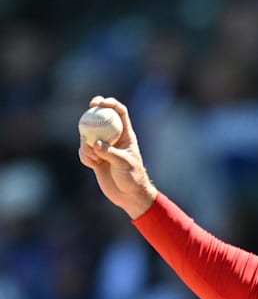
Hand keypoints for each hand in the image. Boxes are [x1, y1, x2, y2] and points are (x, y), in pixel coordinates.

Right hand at [77, 96, 156, 218]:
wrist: (129, 195)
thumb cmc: (133, 178)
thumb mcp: (124, 164)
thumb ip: (110, 152)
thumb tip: (95, 143)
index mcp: (126, 135)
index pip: (119, 113)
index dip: (110, 104)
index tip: (100, 102)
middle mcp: (114, 139)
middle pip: (101, 119)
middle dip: (92, 111)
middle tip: (88, 108)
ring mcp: (103, 148)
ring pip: (88, 136)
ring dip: (86, 144)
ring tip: (95, 158)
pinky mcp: (95, 159)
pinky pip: (83, 152)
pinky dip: (84, 156)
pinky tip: (92, 164)